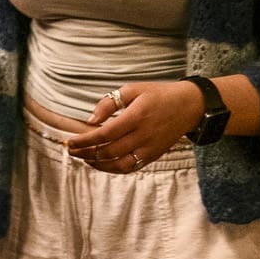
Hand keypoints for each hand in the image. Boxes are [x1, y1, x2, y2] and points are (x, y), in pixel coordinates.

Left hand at [65, 80, 201, 172]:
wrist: (190, 106)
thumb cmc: (158, 95)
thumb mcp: (132, 90)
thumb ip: (109, 103)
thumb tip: (90, 120)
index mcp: (135, 117)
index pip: (104, 134)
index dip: (84, 140)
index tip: (69, 142)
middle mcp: (143, 135)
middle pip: (108, 151)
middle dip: (85, 153)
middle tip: (70, 150)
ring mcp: (150, 148)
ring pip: (119, 164)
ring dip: (97, 164)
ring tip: (82, 158)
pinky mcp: (154, 155)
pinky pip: (131, 167)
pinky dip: (114, 168)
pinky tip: (101, 163)